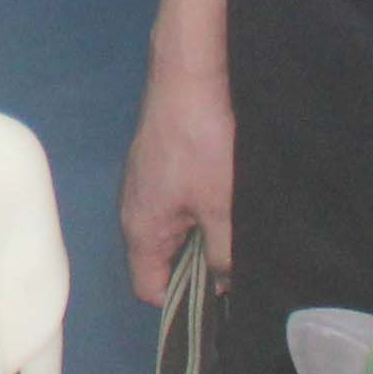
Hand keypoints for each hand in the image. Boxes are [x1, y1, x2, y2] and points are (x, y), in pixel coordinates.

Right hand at [121, 57, 237, 302]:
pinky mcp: (160, 160)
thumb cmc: (202, 143)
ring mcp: (144, 181)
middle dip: (199, 265)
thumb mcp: (222, 207)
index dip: (183, 302)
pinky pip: (177, 200)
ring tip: (237, 225)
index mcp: (140, 228)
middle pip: (162, 258)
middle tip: (239, 261)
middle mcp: (133, 208)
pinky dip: (202, 205)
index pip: (149, 289)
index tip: (221, 298)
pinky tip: (228, 192)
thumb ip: (224, 254)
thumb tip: (225, 285)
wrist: (190, 71)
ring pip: (174, 227)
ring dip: (205, 232)